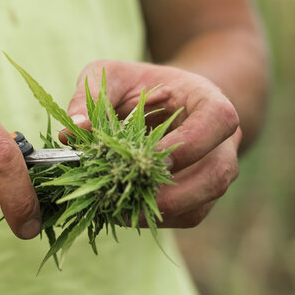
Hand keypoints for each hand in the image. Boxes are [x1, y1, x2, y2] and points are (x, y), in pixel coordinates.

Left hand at [66, 60, 240, 227]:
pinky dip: (156, 217)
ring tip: (119, 209)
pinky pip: (188, 216)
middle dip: (176, 192)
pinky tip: (123, 212)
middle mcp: (221, 139)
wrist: (160, 104)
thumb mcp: (111, 76)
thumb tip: (73, 132)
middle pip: (218, 173)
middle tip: (131, 193)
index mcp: (207, 100)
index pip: (220, 120)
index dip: (193, 142)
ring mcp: (214, 170)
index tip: (155, 155)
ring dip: (163, 211)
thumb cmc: (136, 86)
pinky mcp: (200, 195)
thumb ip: (92, 96)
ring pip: (204, 202)